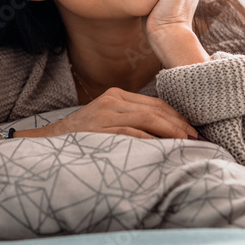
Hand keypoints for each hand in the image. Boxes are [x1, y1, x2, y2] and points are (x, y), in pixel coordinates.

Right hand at [43, 88, 199, 139]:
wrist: (46, 144)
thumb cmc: (79, 139)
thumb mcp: (106, 123)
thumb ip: (130, 123)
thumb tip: (162, 136)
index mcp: (116, 96)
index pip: (155, 103)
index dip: (177, 116)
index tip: (192, 130)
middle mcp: (112, 101)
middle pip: (156, 109)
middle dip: (180, 124)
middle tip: (198, 138)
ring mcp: (106, 114)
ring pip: (149, 118)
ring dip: (172, 132)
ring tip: (188, 143)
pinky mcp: (101, 129)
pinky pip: (133, 132)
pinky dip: (152, 140)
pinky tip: (165, 148)